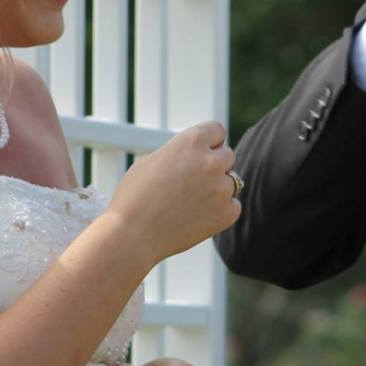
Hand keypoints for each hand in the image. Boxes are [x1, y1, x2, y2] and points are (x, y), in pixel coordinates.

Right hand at [111, 122, 238, 261]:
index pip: (217, 130)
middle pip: (228, 155)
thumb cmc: (134, 197)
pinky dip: (220, 211)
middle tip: (192, 182)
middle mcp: (211, 161)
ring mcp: (221, 188)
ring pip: (231, 182)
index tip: (200, 154)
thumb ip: (179, 153)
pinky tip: (196, 217)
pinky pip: (233, 206)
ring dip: (217, 189)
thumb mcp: (151, 160)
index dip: (209, 142)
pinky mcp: (227, 213)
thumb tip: (195, 153)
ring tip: (189, 202)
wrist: (132, 235)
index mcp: (191, 141)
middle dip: (214, 165)